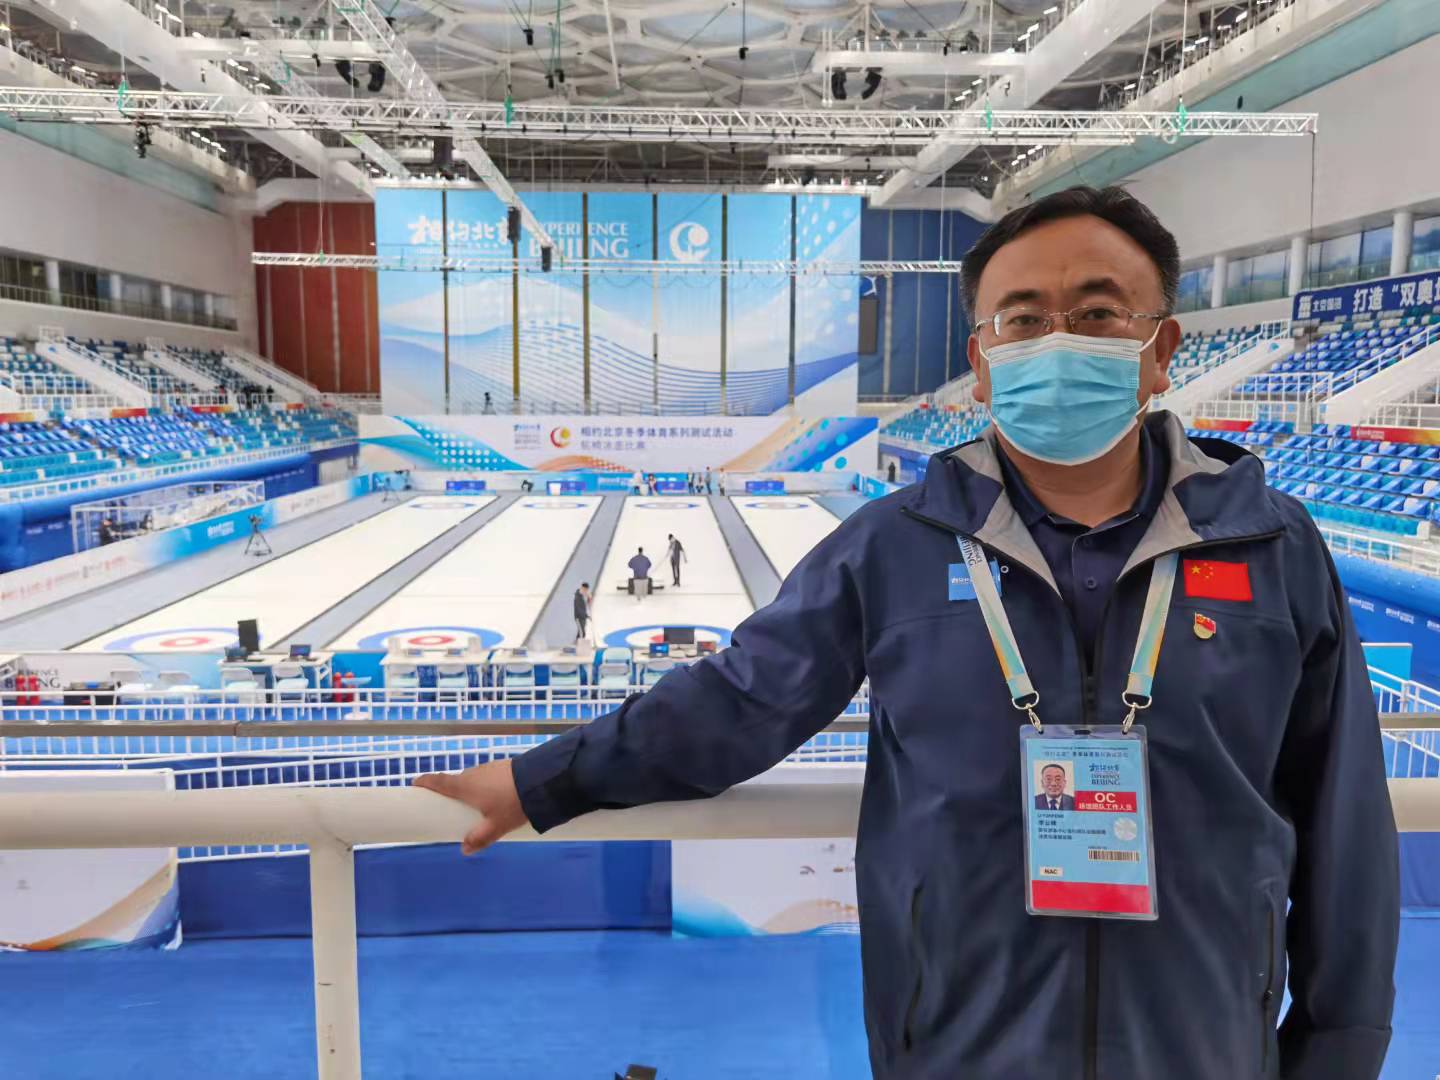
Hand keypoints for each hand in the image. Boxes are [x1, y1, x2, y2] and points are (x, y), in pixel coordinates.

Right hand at [413, 759, 529, 854]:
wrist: (542, 781)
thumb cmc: (513, 804)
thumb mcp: (496, 826)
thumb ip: (479, 838)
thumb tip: (465, 850)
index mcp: (465, 786)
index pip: (438, 781)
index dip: (425, 782)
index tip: (415, 784)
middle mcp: (474, 773)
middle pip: (456, 782)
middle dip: (452, 793)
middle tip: (452, 808)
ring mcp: (489, 768)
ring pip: (474, 780)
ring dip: (472, 790)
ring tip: (480, 808)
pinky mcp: (503, 767)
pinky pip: (488, 778)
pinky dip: (487, 787)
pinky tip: (499, 798)